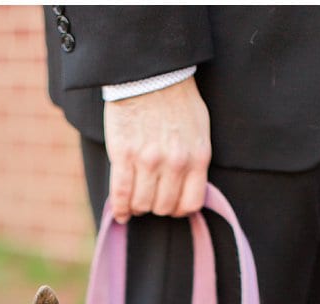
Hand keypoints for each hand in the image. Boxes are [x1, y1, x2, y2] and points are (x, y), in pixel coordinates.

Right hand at [103, 77, 210, 222]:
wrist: (149, 74)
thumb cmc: (176, 99)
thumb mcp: (199, 130)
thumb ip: (196, 159)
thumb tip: (191, 186)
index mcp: (197, 157)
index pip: (190, 204)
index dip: (178, 210)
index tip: (170, 206)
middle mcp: (175, 163)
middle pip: (164, 207)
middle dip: (156, 207)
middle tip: (149, 199)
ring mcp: (149, 160)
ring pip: (143, 203)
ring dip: (138, 207)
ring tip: (134, 202)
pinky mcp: (124, 155)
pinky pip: (121, 193)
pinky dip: (119, 208)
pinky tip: (120, 213)